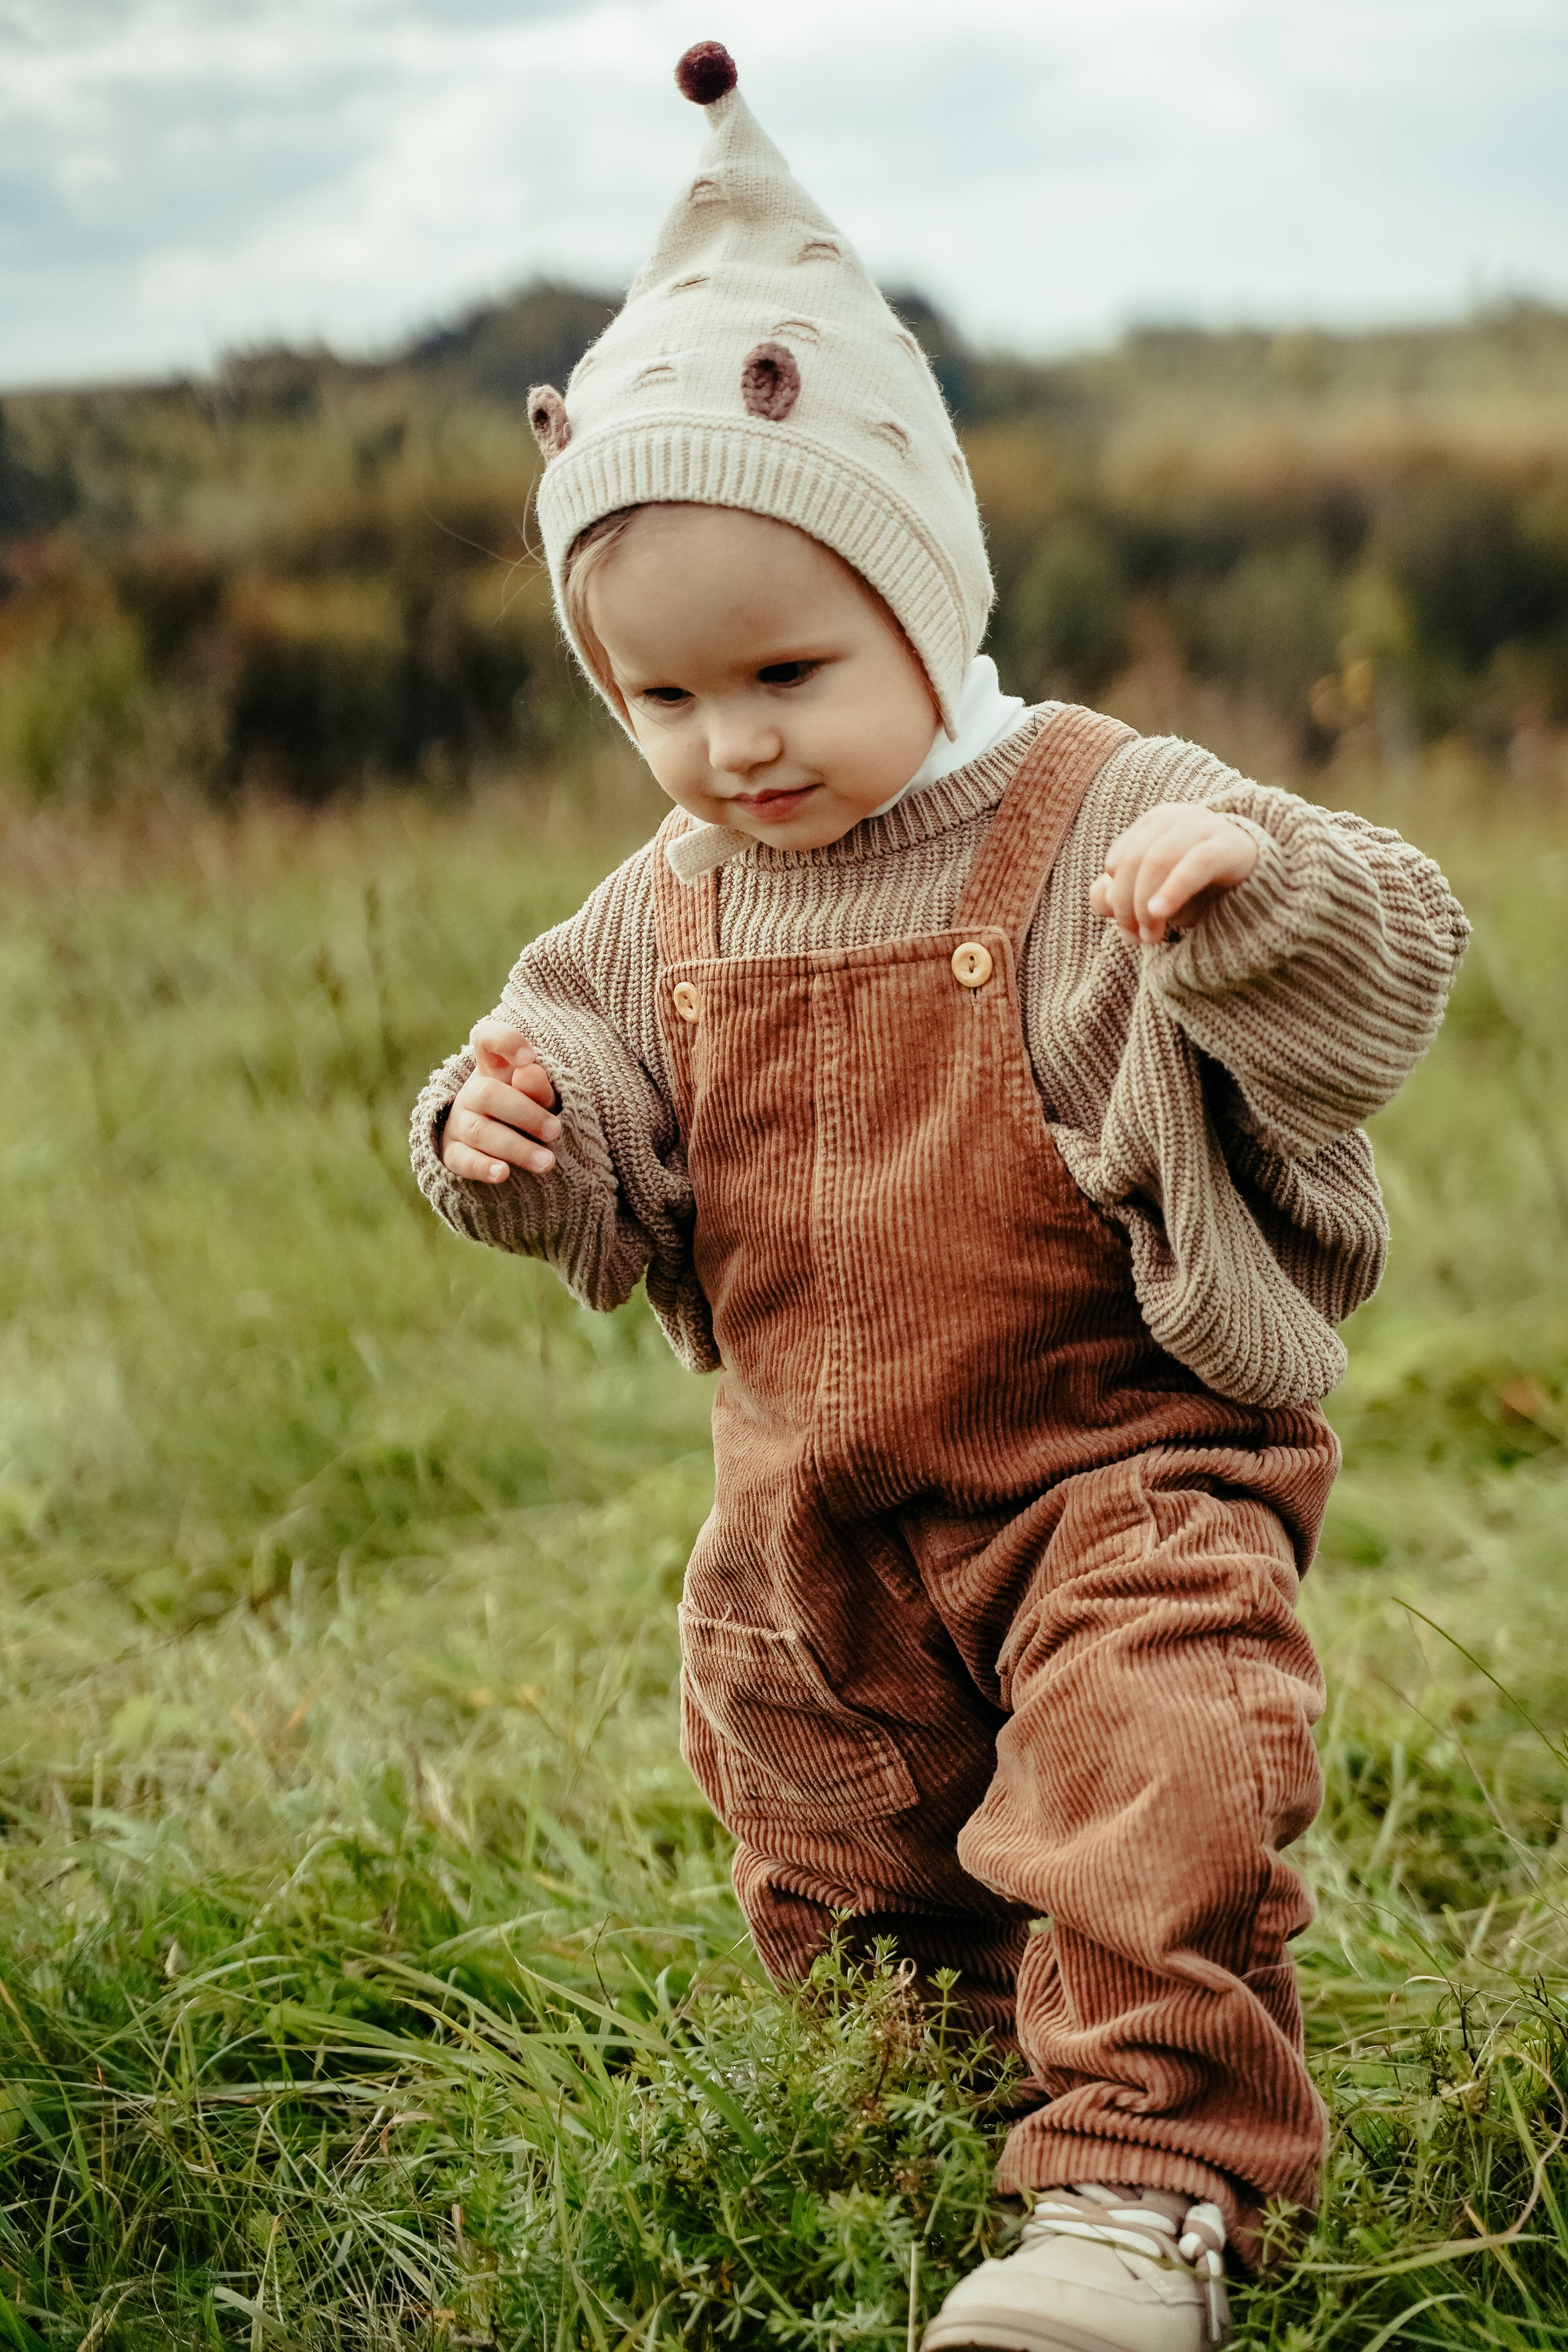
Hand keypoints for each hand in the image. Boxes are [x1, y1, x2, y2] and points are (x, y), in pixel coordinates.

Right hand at [440, 1020, 560, 1184]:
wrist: (507, 1150)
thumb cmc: (533, 1114)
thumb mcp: (543, 1098)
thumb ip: (540, 1087)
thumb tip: (528, 1070)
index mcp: (495, 1068)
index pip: (488, 1039)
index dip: (505, 1042)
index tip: (528, 1058)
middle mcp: (473, 1092)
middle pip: (487, 1093)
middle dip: (524, 1114)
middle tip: (555, 1131)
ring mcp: (460, 1123)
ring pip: (480, 1130)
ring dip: (516, 1147)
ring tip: (547, 1162)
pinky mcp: (453, 1154)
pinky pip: (463, 1160)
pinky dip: (483, 1167)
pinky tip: (504, 1173)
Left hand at [1089, 804, 1259, 943]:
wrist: (1267, 886)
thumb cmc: (1205, 890)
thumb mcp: (1158, 896)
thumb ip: (1120, 896)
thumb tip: (1101, 895)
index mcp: (1156, 823)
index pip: (1119, 860)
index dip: (1115, 898)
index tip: (1127, 931)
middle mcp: (1179, 817)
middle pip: (1133, 860)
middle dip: (1127, 905)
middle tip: (1137, 939)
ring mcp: (1206, 826)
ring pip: (1157, 859)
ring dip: (1145, 904)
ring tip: (1151, 938)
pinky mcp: (1231, 845)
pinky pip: (1195, 863)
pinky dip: (1172, 888)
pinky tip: (1158, 913)